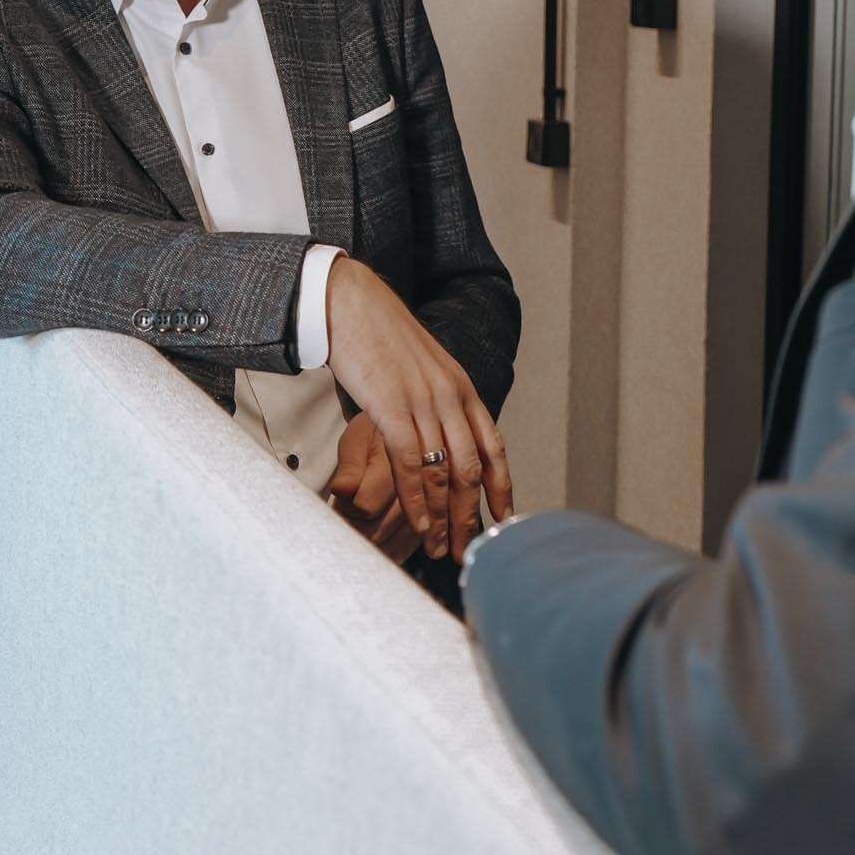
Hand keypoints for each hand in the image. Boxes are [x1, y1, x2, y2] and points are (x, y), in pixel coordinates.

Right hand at [324, 257, 513, 561]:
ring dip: (444, 518)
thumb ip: (434, 398)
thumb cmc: (378, 335)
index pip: (494, 447)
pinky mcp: (393, 408)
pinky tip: (418, 522)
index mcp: (461, 387)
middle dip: (472, 517)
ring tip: (440, 549)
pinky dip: (417, 499)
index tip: (504, 521)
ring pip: (444, 473)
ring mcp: (424, 403)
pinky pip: (412, 464)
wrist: (349, 302)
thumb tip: (436, 433)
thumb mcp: (420, 367)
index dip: (502, 488)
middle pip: (472, 470)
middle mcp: (450, 397)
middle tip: (468, 552)